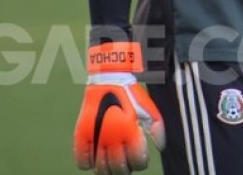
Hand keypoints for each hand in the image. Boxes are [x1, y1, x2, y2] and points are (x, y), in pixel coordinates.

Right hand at [74, 42, 165, 173]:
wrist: (109, 78)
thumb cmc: (131, 95)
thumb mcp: (149, 109)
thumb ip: (157, 129)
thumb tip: (160, 148)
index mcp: (130, 130)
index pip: (137, 161)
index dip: (140, 163)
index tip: (139, 159)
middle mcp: (113, 136)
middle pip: (119, 168)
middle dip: (125, 169)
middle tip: (126, 164)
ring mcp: (96, 136)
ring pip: (101, 168)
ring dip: (108, 170)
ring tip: (111, 164)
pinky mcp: (82, 133)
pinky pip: (82, 159)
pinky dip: (88, 164)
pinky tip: (95, 159)